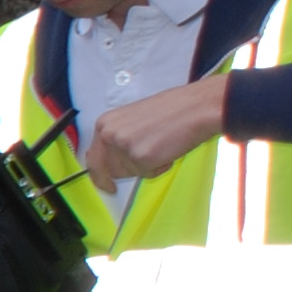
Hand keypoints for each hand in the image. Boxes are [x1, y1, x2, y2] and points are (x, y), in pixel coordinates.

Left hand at [82, 77, 225, 186]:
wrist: (198, 106)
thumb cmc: (173, 109)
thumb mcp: (134, 119)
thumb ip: (119, 137)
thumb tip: (112, 160)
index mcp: (105, 123)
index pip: (94, 158)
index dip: (100, 175)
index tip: (107, 185)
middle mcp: (108, 135)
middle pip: (111, 170)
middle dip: (130, 170)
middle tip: (151, 155)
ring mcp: (123, 146)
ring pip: (131, 173)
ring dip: (148, 165)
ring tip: (164, 143)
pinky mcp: (140, 157)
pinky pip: (148, 174)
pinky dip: (161, 167)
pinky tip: (170, 148)